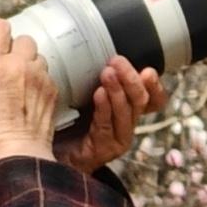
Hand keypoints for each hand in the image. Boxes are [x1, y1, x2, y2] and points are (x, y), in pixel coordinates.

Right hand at [0, 18, 71, 167]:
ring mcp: (39, 77)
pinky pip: (45, 74)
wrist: (16, 154)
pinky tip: (26, 91)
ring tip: (15, 74)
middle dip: (10, 44)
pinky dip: (36, 77)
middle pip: (21, 37)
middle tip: (0, 58)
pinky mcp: (52, 91)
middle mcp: (19, 64)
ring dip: (25, 60)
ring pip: (36, 55)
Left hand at [60, 54, 161, 173]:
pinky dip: (104, 109)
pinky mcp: (102, 150)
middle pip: (141, 101)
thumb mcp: (84, 93)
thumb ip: (98, 77)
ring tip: (107, 74)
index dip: (155, 86)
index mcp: (127, 111)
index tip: (148, 71)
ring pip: (126, 113)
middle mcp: (127, 125)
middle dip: (130, 79)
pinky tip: (99, 94)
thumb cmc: (68, 120)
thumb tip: (99, 52)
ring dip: (118, 91)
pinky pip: (106, 127)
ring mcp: (117, 140)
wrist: (51, 154)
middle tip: (117, 61)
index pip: (154, 99)